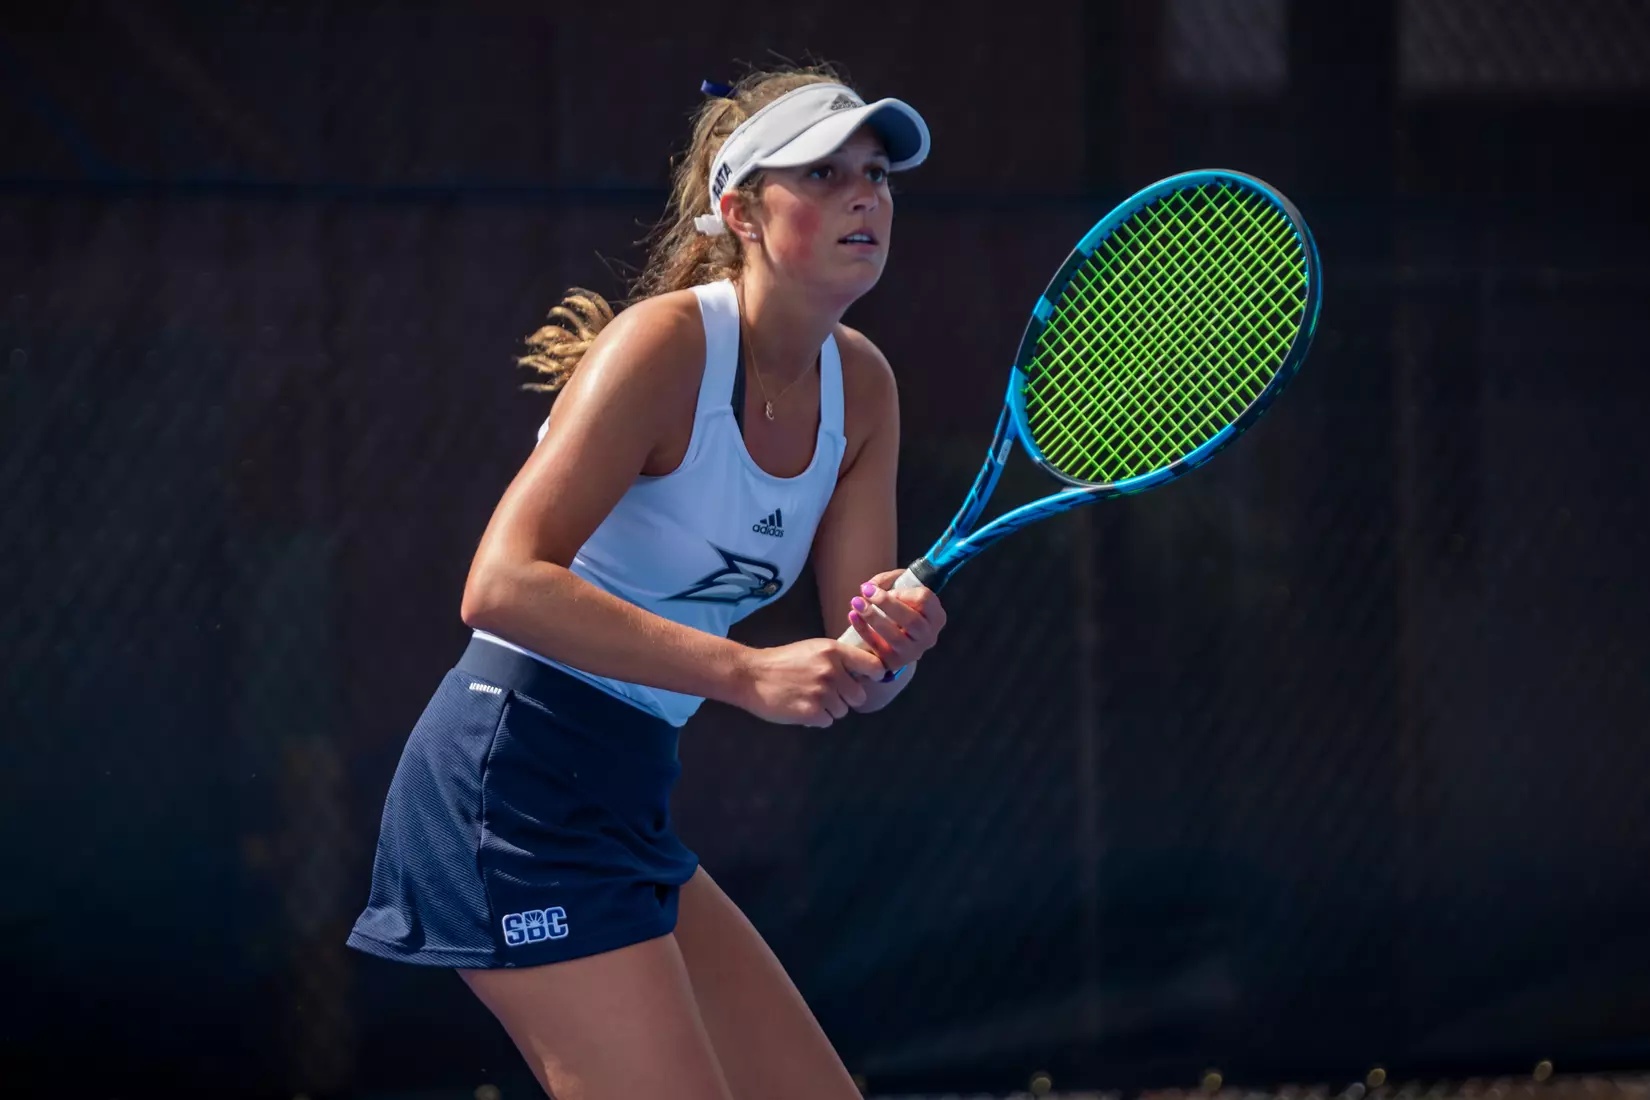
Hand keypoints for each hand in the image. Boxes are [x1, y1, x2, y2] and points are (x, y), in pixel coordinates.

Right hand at [737, 638, 887, 726]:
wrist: (751, 675)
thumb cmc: (783, 662)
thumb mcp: (814, 649)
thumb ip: (839, 659)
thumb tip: (866, 673)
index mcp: (834, 651)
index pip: (873, 666)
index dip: (875, 675)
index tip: (870, 680)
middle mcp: (831, 671)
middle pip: (859, 696)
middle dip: (846, 698)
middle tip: (826, 693)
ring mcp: (822, 692)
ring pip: (842, 711)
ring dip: (828, 709)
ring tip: (807, 697)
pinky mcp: (811, 711)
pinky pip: (827, 722)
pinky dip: (816, 719)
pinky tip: (800, 707)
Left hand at [845, 569, 947, 675]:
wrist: (894, 639)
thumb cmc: (899, 608)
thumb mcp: (899, 589)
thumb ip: (888, 582)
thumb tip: (869, 587)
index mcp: (936, 616)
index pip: (925, 600)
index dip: (903, 592)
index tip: (884, 588)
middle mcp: (929, 637)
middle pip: (912, 620)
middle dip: (886, 604)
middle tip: (865, 591)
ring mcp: (912, 652)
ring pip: (895, 637)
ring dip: (873, 618)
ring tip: (856, 602)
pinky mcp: (894, 663)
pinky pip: (878, 648)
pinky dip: (864, 631)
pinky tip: (852, 616)